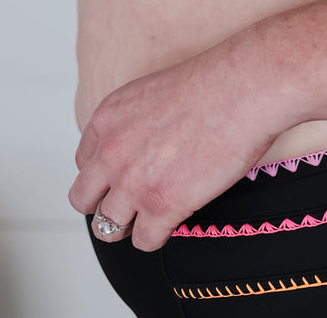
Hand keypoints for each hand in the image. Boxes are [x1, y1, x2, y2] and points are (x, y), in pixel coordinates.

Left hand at [69, 36, 290, 250]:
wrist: (244, 87)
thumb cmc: (214, 83)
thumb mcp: (153, 93)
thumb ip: (134, 124)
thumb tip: (142, 150)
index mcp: (108, 117)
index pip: (85, 161)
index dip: (106, 173)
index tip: (126, 175)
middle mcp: (111, 151)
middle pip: (82, 198)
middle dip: (104, 204)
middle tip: (132, 202)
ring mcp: (133, 182)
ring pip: (106, 227)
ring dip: (129, 224)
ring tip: (154, 214)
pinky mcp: (161, 206)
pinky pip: (143, 242)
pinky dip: (158, 235)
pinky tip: (176, 218)